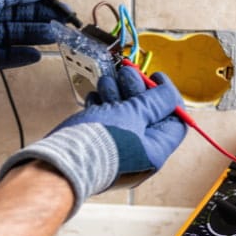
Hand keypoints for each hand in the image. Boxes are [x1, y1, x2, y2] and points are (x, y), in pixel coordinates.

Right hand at [0, 65, 187, 215]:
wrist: (60, 163)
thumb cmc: (99, 144)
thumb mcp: (134, 115)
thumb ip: (155, 102)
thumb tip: (169, 94)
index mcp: (155, 151)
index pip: (174, 121)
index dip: (167, 97)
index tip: (155, 78)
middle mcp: (138, 154)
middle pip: (146, 115)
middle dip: (137, 89)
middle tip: (127, 73)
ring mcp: (116, 150)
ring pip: (123, 115)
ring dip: (117, 93)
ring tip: (108, 82)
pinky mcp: (97, 146)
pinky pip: (105, 122)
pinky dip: (102, 106)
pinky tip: (95, 98)